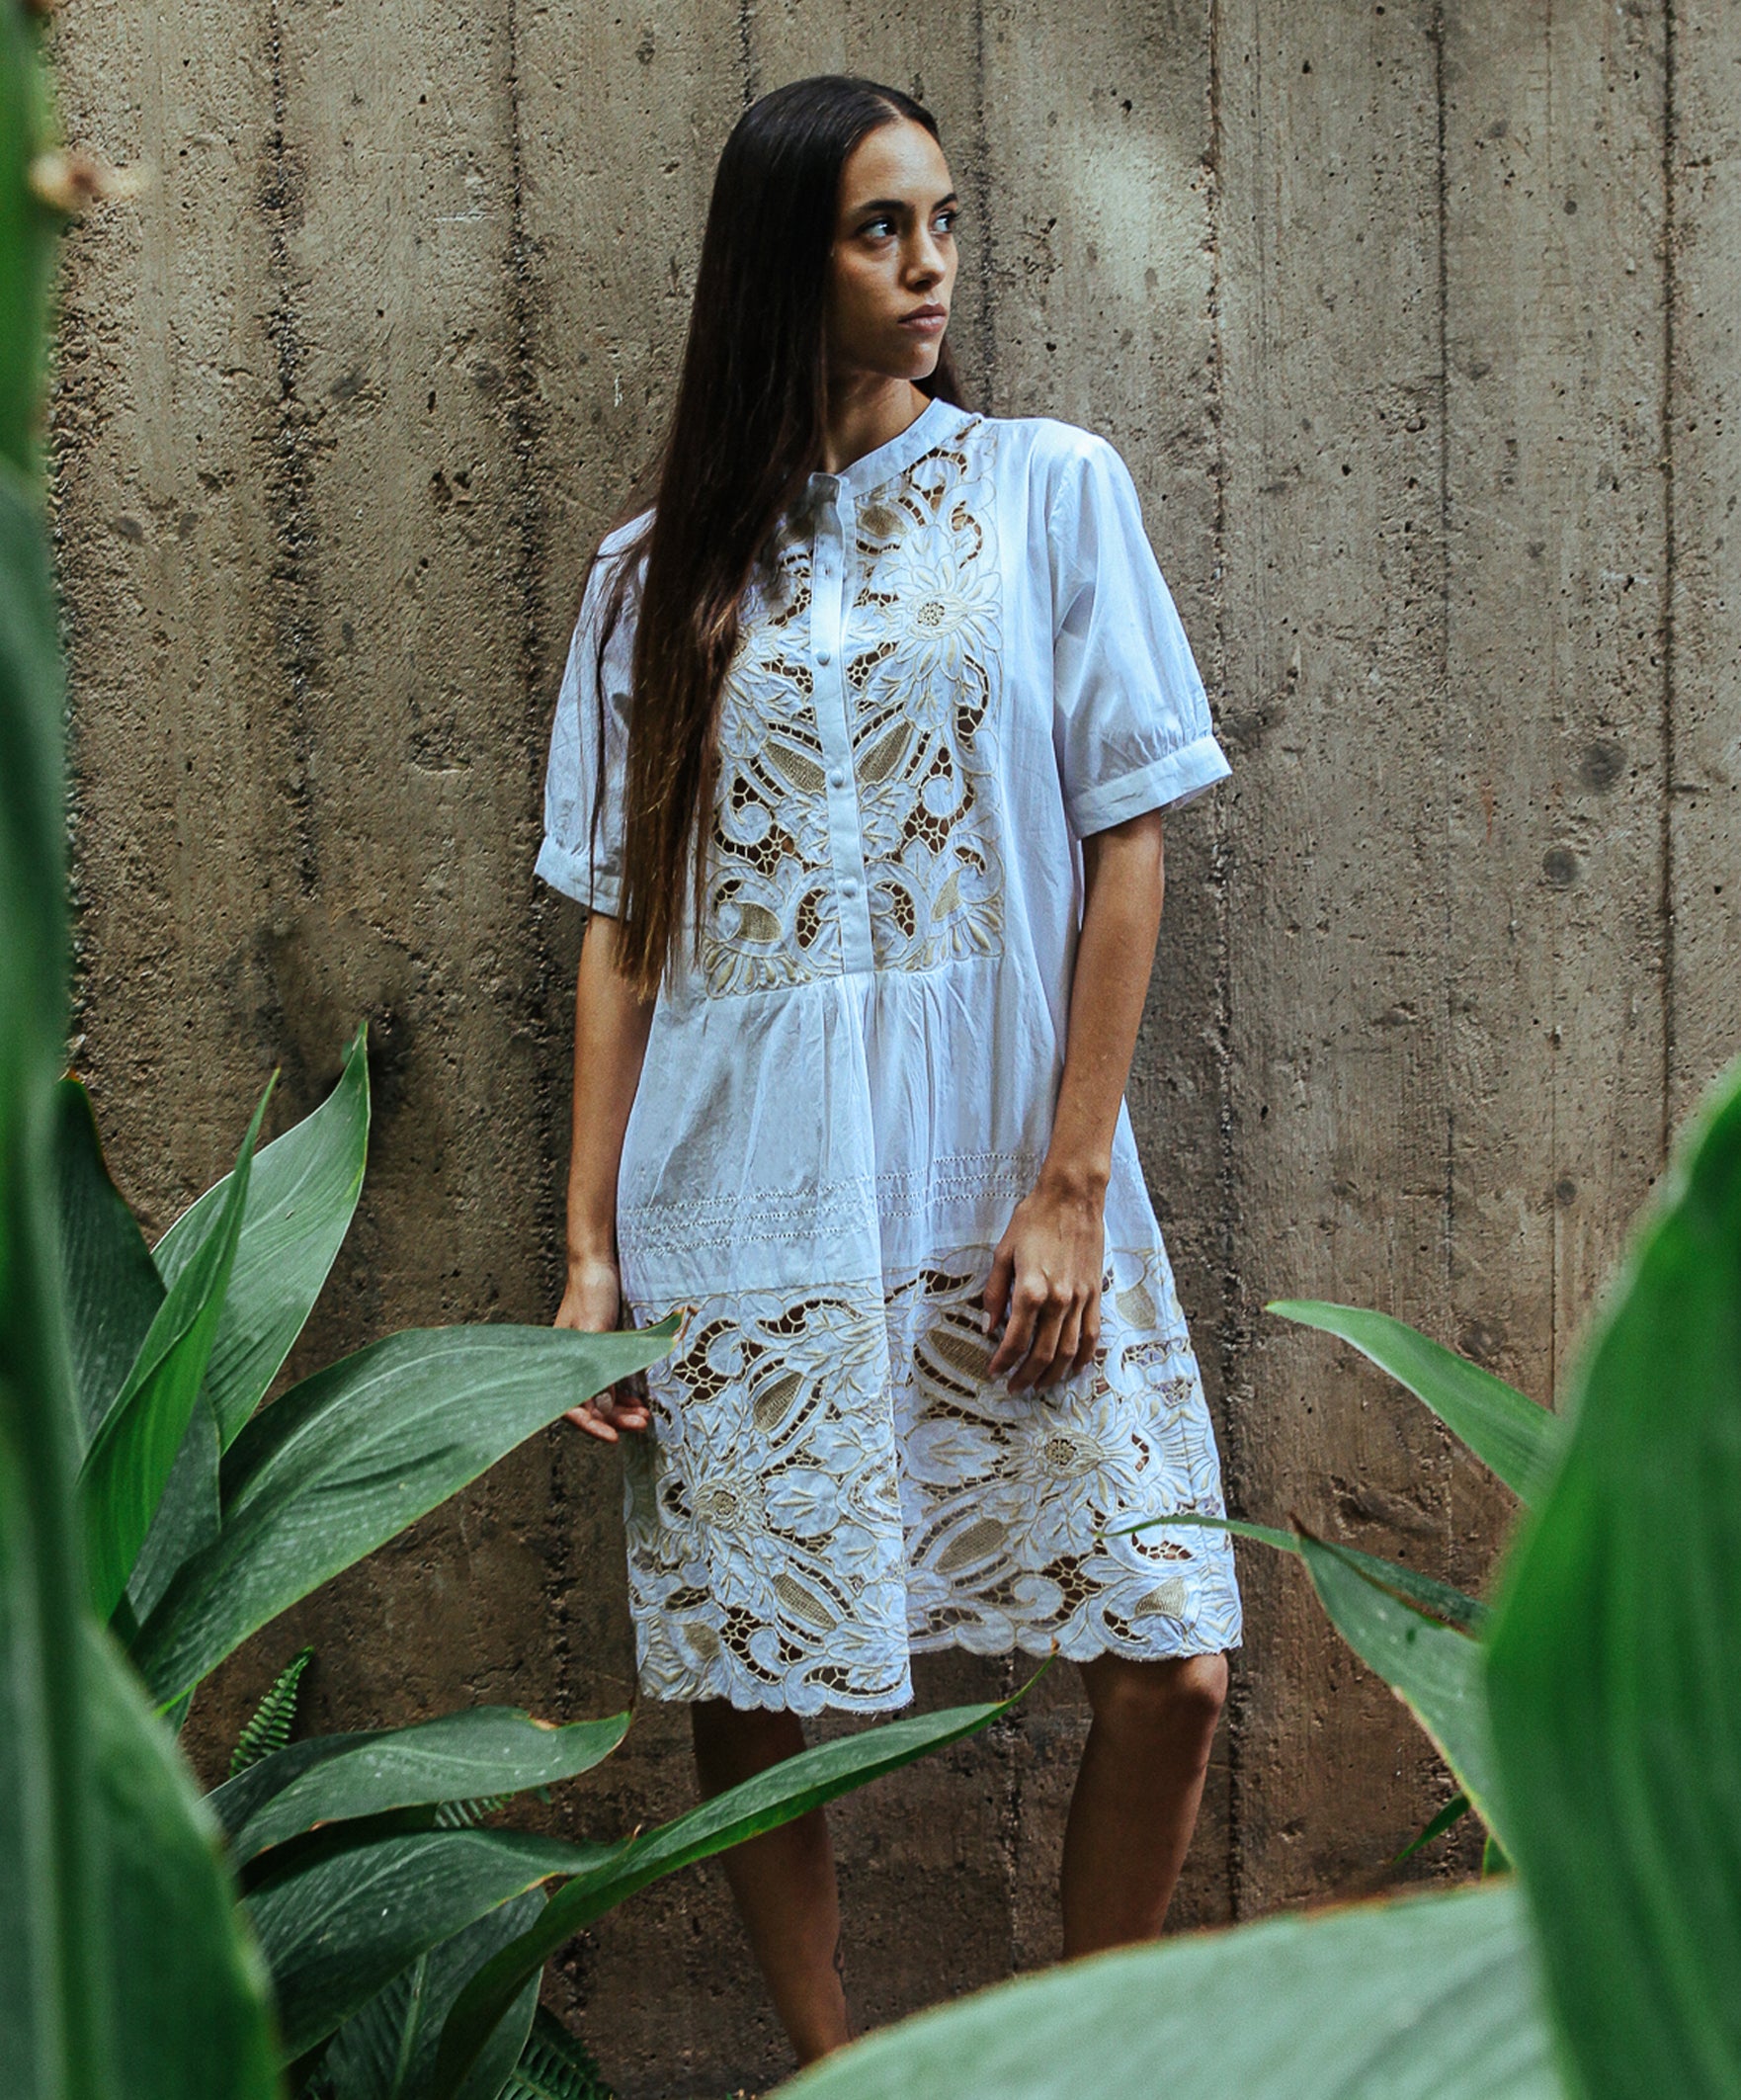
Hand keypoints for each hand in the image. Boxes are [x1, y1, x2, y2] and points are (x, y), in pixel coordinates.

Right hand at [555, 1252, 651, 1440]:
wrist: (597, 1265)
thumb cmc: (590, 1294)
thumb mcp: (596, 1335)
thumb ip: (598, 1374)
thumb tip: (604, 1411)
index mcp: (558, 1364)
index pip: (570, 1407)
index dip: (591, 1426)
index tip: (612, 1438)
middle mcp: (568, 1366)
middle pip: (588, 1405)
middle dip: (614, 1419)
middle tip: (639, 1425)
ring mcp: (583, 1360)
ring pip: (601, 1396)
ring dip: (621, 1409)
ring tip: (644, 1417)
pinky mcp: (598, 1352)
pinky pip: (608, 1381)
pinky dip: (623, 1394)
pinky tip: (639, 1402)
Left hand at [982, 1170, 1106, 1390]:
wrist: (1072, 1198)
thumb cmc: (1034, 1220)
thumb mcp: (1003, 1253)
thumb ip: (995, 1293)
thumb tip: (987, 1326)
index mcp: (1031, 1290)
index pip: (1015, 1340)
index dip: (1003, 1361)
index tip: (994, 1371)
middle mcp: (1059, 1300)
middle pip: (1043, 1354)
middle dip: (1026, 1376)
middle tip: (1014, 1388)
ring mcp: (1081, 1300)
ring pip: (1070, 1351)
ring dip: (1054, 1374)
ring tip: (1040, 1386)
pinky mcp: (1095, 1294)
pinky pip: (1092, 1335)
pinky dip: (1085, 1357)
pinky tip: (1075, 1369)